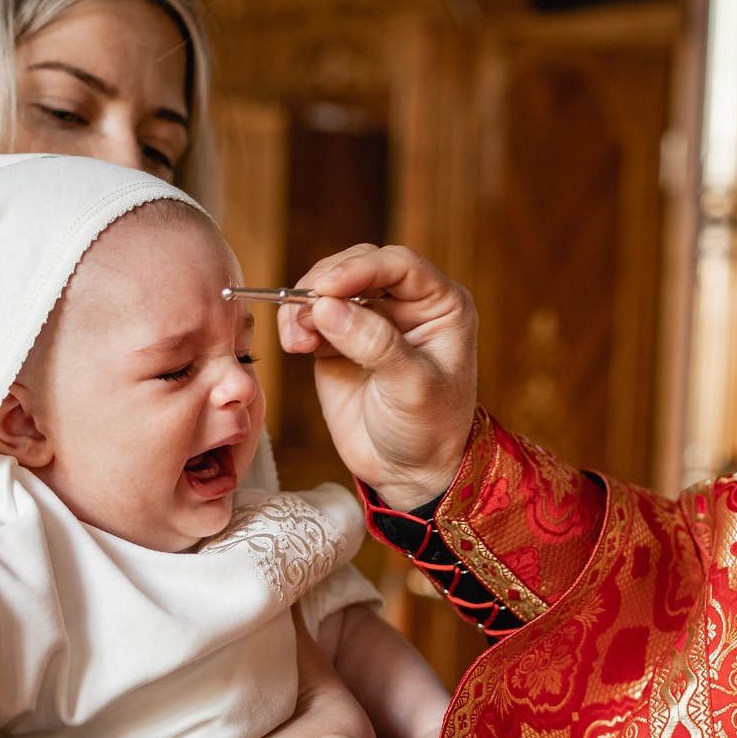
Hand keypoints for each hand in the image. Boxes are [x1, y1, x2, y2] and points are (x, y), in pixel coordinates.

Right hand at [279, 244, 477, 511]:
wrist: (409, 472)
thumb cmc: (428, 431)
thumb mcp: (412, 388)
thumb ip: (374, 344)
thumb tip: (326, 307)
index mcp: (440, 305)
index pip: (398, 266)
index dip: (360, 269)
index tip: (327, 289)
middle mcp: (405, 304)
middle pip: (358, 266)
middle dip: (325, 284)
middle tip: (304, 313)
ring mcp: (370, 320)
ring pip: (328, 287)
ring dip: (304, 305)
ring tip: (298, 341)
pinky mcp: (339, 340)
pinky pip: (311, 316)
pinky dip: (296, 323)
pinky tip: (296, 345)